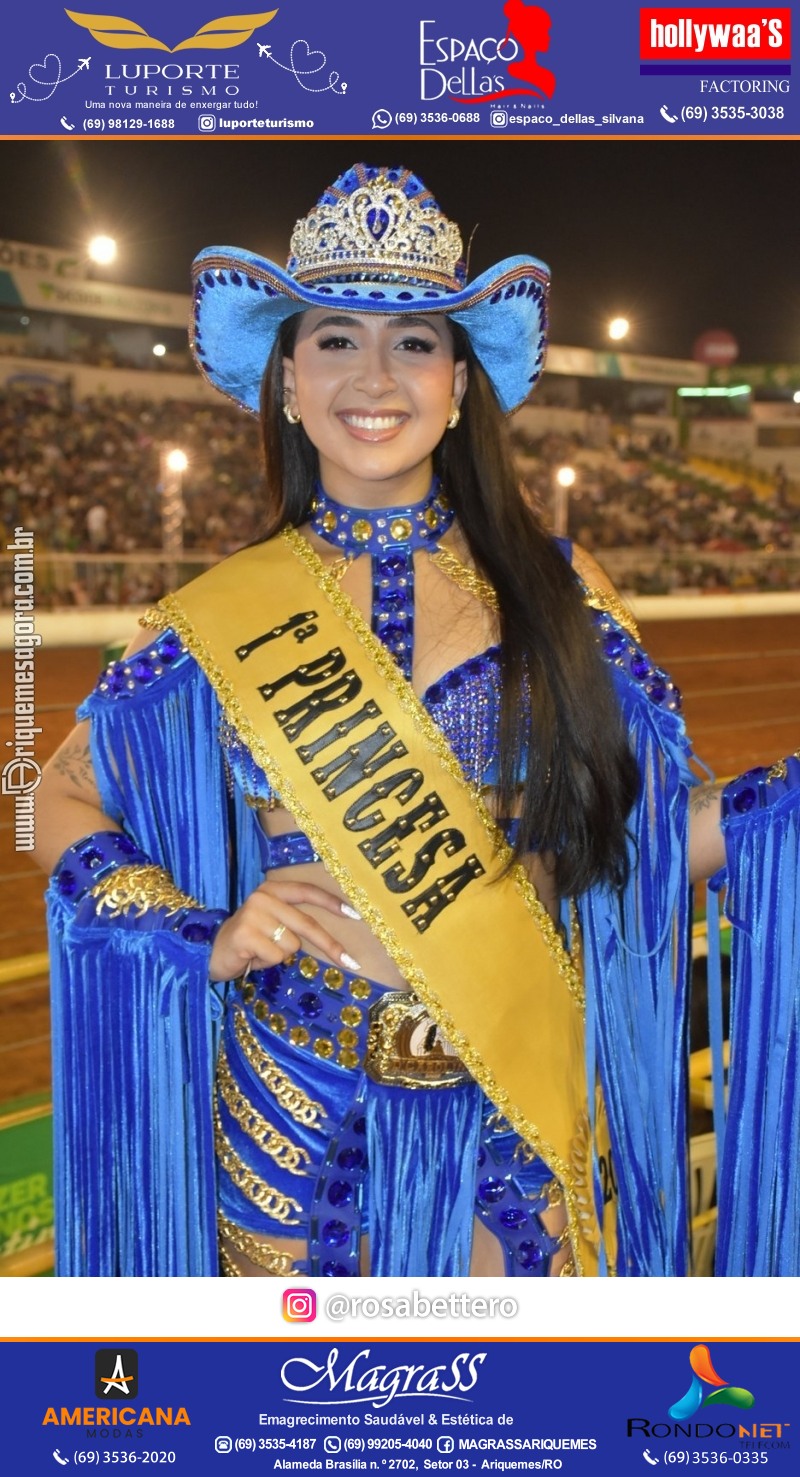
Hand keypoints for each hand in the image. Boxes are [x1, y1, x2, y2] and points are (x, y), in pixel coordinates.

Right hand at [209, 878, 360, 981]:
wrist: (211, 953)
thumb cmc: (249, 940)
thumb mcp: (272, 923)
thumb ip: (294, 920)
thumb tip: (331, 934)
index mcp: (271, 890)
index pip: (306, 891)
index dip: (331, 902)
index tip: (355, 915)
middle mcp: (262, 897)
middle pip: (306, 924)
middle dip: (330, 945)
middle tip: (351, 962)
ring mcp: (252, 915)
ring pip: (291, 945)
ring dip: (280, 955)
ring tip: (261, 952)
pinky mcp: (245, 934)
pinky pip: (276, 956)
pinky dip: (267, 963)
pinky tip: (252, 957)